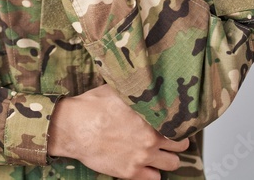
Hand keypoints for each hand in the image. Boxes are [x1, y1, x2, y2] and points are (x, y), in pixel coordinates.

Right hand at [47, 85, 188, 179]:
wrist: (73, 128)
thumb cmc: (92, 107)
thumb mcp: (117, 90)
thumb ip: (136, 91)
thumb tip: (146, 83)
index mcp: (150, 118)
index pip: (180, 124)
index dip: (180, 123)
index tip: (177, 122)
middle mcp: (150, 139)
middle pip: (180, 146)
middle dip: (177, 142)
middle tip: (170, 138)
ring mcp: (142, 158)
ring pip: (172, 164)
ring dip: (168, 158)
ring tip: (161, 152)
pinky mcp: (130, 172)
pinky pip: (154, 178)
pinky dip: (153, 172)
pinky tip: (147, 164)